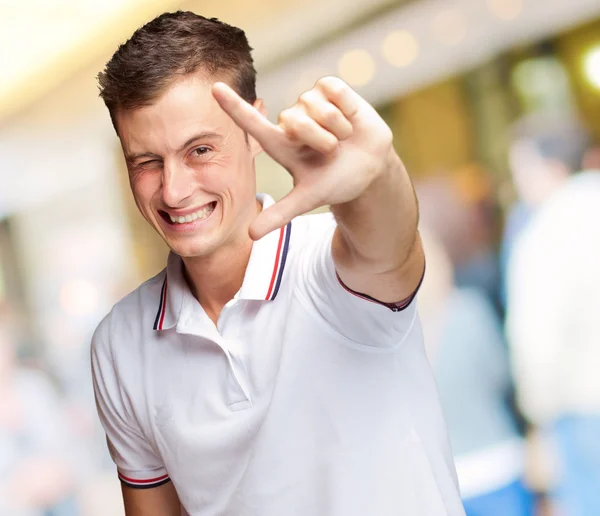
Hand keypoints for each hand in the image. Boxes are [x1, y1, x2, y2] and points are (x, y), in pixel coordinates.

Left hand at [212, 77, 395, 239]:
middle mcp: (292, 120)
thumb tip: (250, 236)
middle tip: (331, 153)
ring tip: (343, 138)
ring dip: (337, 129)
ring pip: (319, 109)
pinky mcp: (330, 88)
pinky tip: (350, 119)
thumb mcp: (307, 199)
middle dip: (321, 142)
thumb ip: (279, 215)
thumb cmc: (335, 181)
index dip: (234, 107)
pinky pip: (335, 91)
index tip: (215, 89)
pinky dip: (348, 108)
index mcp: (280, 144)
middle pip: (297, 123)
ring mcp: (310, 102)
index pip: (252, 124)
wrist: (370, 167)